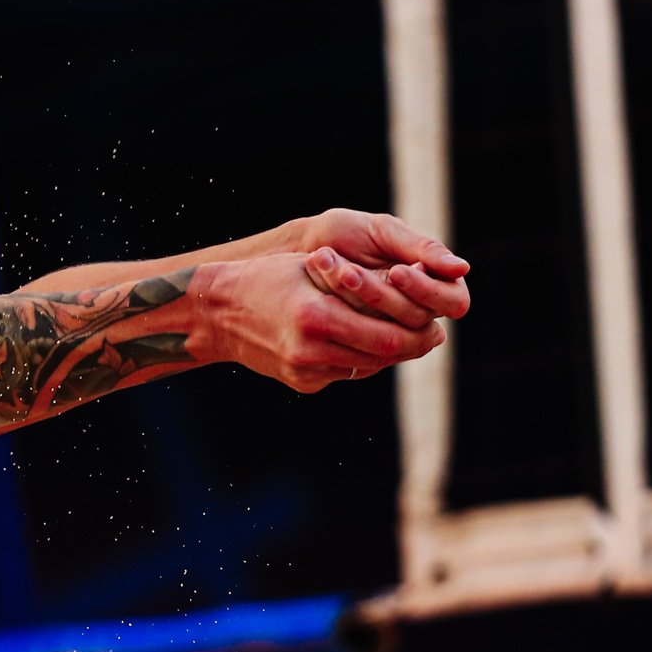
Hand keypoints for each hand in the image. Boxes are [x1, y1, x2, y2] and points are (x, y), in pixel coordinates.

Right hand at [195, 253, 446, 394]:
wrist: (216, 312)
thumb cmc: (266, 278)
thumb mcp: (312, 268)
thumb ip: (357, 281)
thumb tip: (408, 288)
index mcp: (315, 316)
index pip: (386, 335)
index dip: (418, 333)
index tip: (436, 323)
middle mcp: (311, 350)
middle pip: (383, 357)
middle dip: (413, 346)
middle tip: (432, 334)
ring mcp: (305, 371)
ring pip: (368, 368)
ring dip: (391, 354)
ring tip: (406, 335)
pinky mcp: (302, 383)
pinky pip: (347, 373)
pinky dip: (364, 359)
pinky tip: (369, 343)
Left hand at [292, 208, 469, 323]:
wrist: (301, 246)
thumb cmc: (346, 232)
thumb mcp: (383, 231)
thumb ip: (421, 248)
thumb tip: (463, 268)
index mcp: (434, 279)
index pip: (454, 301)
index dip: (428, 291)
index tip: (397, 272)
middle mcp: (417, 306)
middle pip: (419, 318)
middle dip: (382, 294)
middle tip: (350, 272)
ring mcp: (390, 324)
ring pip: (391, 330)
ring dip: (358, 297)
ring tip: (331, 269)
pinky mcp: (362, 335)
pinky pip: (364, 337)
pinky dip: (341, 309)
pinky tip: (324, 285)